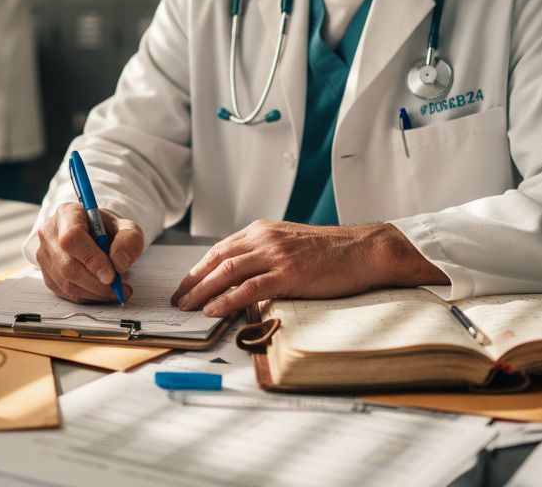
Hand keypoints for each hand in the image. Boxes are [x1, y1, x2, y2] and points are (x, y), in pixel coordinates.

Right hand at [33, 203, 144, 303]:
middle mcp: (50, 234)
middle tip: (120, 288)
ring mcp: (45, 256)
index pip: (72, 237)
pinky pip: (67, 293)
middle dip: (97, 283)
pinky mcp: (47, 275)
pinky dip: (89, 297)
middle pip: (67, 265)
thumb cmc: (108, 230)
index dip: (91, 259)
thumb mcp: (127, 228)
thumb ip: (129, 240)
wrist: (96, 236)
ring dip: (96, 293)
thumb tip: (119, 263)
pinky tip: (103, 291)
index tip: (111, 275)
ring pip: (67, 283)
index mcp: (67, 214)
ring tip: (117, 289)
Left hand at [169, 220, 447, 317]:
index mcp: (262, 231)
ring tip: (188, 308)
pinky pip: (249, 287)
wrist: (363, 250)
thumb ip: (265, 254)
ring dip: (202, 291)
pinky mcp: (289, 273)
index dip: (198, 270)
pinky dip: (226, 299)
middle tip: (177, 301)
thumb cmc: (331, 252)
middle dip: (192, 282)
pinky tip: (213, 310)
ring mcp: (276, 255)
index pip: (220, 249)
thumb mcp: (290, 244)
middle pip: (217, 259)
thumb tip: (241, 278)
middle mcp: (264, 238)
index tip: (185, 286)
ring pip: (227, 271)